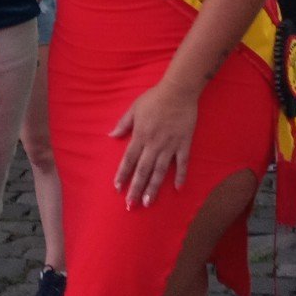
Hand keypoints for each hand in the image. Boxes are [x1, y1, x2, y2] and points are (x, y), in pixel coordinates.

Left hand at [110, 80, 199, 208]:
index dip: (123, 174)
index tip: (117, 188)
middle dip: (136, 188)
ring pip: (160, 171)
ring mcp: (170, 145)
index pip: (129, 159)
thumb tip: (111, 135)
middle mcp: (153, 144)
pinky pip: (182, 163)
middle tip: (131, 205)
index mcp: (140, 135)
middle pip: (143, 170)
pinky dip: (180, 176)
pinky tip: (177, 188)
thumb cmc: (154, 98)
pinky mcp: (184, 143)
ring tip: (149, 203)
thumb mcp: (134, 108)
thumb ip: (123, 124)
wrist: (178, 91)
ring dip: (153, 188)